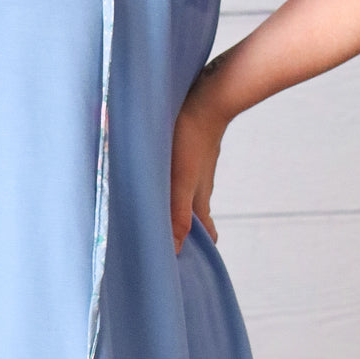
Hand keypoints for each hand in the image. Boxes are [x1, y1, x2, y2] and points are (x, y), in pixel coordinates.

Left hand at [170, 83, 227, 249]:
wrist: (209, 96)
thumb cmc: (191, 138)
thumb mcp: (180, 181)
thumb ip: (178, 214)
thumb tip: (176, 250)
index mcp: (200, 198)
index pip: (204, 232)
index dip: (196, 247)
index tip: (181, 262)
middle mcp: (200, 185)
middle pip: (193, 214)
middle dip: (181, 228)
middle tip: (160, 239)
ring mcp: (196, 166)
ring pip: (185, 192)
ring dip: (172, 205)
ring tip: (150, 211)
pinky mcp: (190, 148)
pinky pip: (180, 173)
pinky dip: (169, 183)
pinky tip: (155, 175)